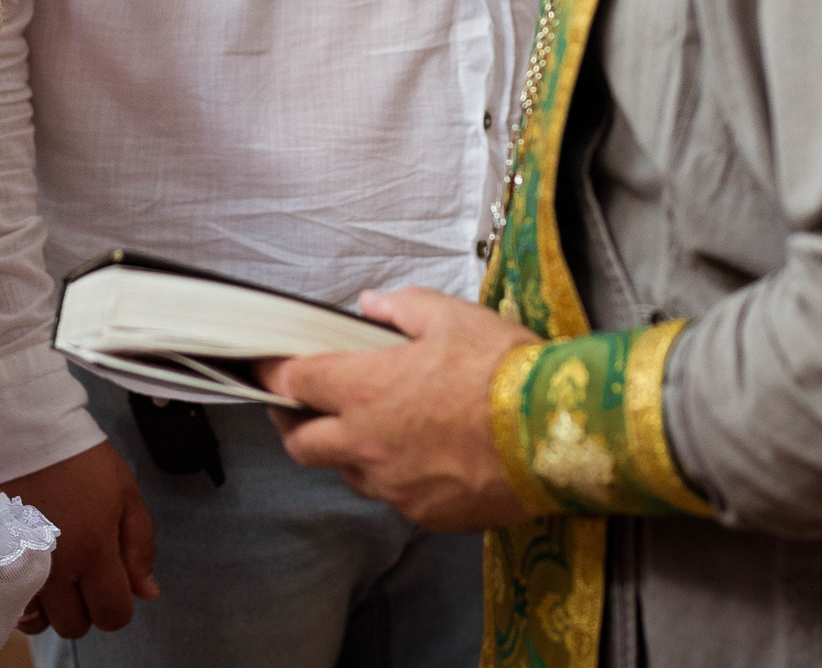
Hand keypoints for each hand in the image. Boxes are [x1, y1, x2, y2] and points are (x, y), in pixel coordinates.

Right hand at [3, 441, 157, 636]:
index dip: (119, 606)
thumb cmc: (82, 458)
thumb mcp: (126, 494)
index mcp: (93, 550)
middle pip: (75, 627)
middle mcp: (55, 567)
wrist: (27, 428)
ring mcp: (20, 564)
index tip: (113, 584)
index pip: (113, 615)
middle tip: (85, 575)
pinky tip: (30, 576)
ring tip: (57, 575)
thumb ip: (140, 547)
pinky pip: (9, 602)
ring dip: (52, 608)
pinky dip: (22, 599)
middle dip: (86, 608)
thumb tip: (147, 593)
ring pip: (40, 621)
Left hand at [260, 286, 537, 530]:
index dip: (270, 373)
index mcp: (363, 388)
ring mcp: (394, 485)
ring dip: (347, 452)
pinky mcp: (426, 514)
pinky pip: (393, 496)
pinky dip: (394, 477)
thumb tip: (369, 306)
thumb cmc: (504, 370)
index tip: (262, 368)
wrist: (559, 433)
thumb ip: (400, 308)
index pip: (291, 383)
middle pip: (300, 444)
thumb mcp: (451, 317)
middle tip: (299, 409)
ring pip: (348, 474)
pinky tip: (419, 457)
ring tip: (370, 430)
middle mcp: (366, 443)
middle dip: (292, 425)